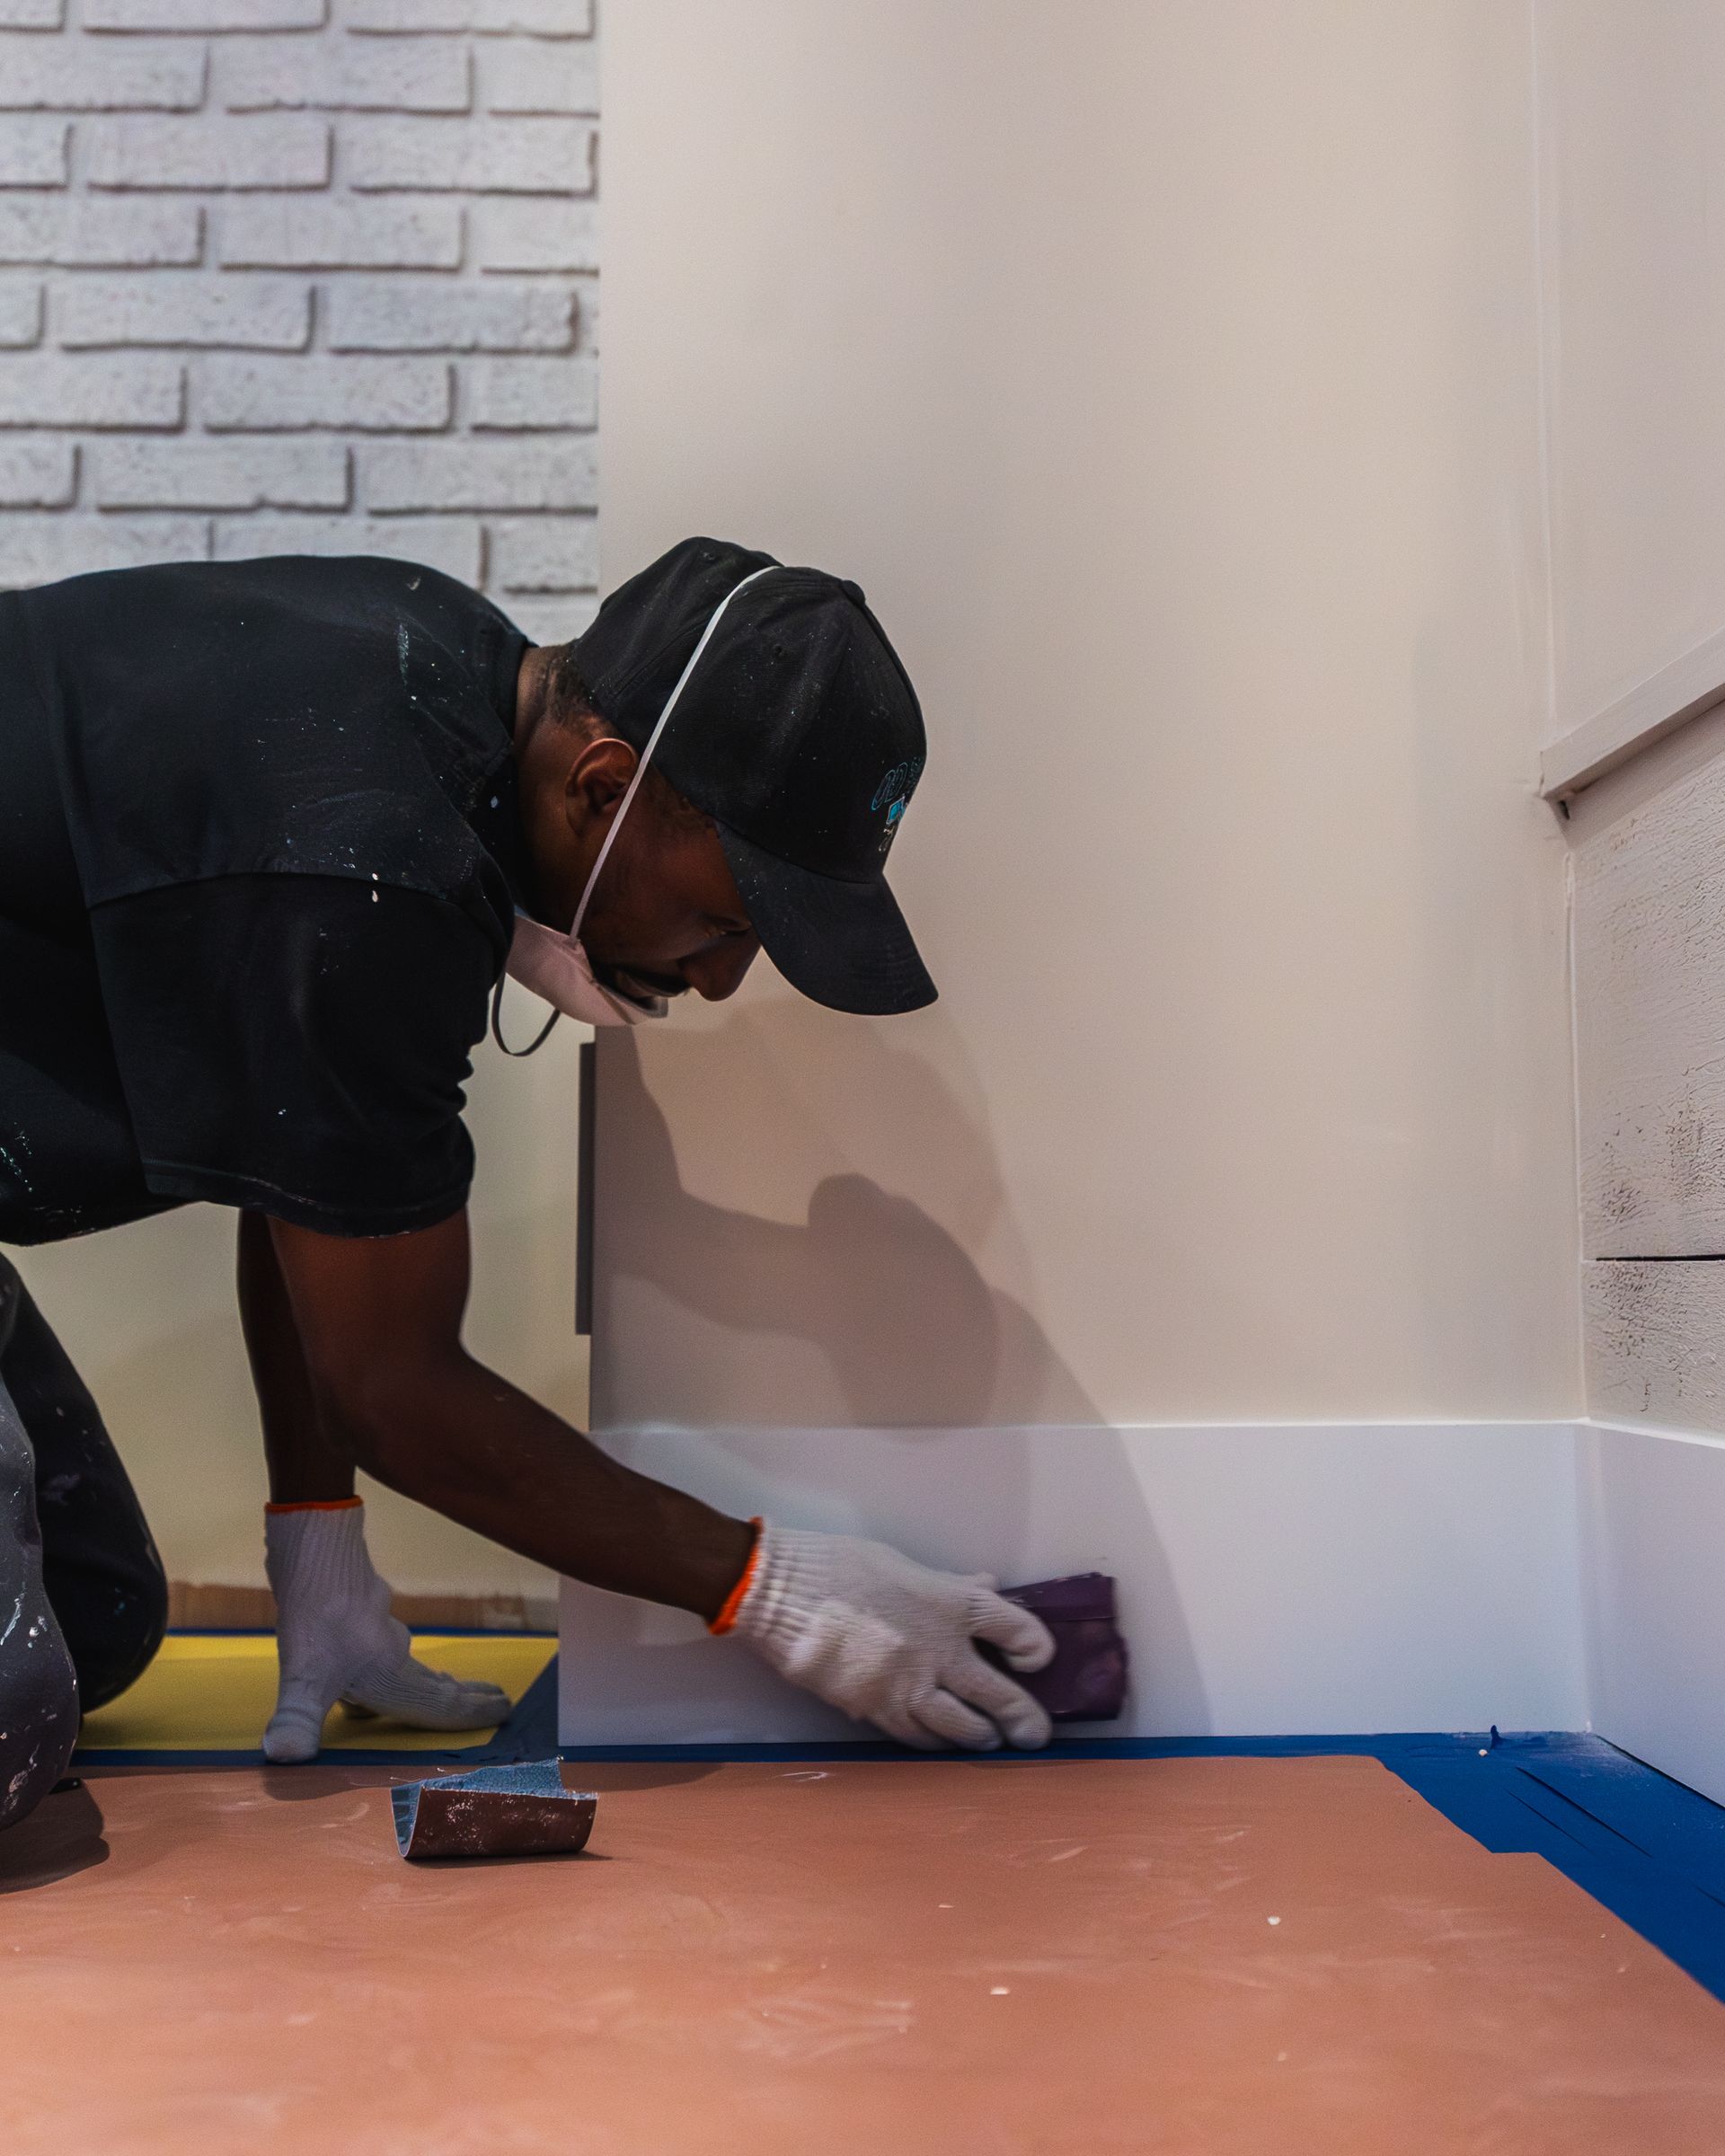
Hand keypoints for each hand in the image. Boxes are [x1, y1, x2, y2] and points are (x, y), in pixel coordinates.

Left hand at [262, 1500, 509, 1763]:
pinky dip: (397, 1661)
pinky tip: (378, 1658)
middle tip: (497, 1699)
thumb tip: (283, 1756)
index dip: (471, 1714)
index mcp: (391, 1677)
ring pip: (412, 1664)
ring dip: (434, 1679)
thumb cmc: (316, 1620)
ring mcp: (379, 1630)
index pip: (439, 1705)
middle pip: (436, 1684)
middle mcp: (393, 1655)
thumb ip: (296, 1720)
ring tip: (447, 1686)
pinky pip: (387, 1647)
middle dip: (466, 1696)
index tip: (505, 1712)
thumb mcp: (301, 1678)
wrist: (317, 1554)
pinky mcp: (359, 1612)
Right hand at [730, 1524, 1055, 1750]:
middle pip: (999, 1696)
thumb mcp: (905, 1564)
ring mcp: (908, 1686)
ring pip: (960, 1729)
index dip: (1036, 1647)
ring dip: (980, 1737)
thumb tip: (987, 1584)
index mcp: (954, 1604)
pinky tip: (939, 1742)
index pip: (1017, 1629)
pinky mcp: (875, 1710)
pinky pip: (915, 1737)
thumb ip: (950, 1584)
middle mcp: (941, 1651)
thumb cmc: (844, 1566)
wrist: (782, 1594)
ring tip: (987, 1740)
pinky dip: (933, 1743)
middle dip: (1023, 1720)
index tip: (1036, 1658)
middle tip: (1033, 1735)